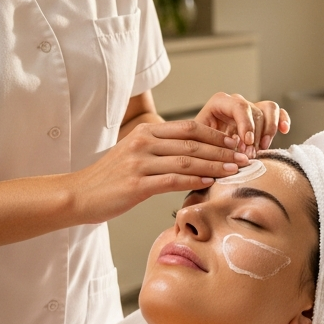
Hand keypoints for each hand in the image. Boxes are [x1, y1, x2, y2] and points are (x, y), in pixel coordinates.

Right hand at [70, 120, 248, 222]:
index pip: (189, 128)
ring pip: (186, 161)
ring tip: (234, 171)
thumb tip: (195, 154)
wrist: (79, 195)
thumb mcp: (135, 155)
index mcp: (145, 132)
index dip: (216, 135)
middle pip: (192, 144)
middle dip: (222, 150)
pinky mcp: (135, 184)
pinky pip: (173, 181)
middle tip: (244, 157)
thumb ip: (161, 150)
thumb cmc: (110, 178)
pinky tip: (210, 184)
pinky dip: (195, 181)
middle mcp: (143, 142)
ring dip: (215, 166)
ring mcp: (138, 163)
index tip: (236, 143)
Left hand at [194, 92, 290, 155]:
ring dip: (269, 130)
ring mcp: (251, 109)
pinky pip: (278, 113)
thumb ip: (211, 143)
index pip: (239, 106)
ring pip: (269, 110)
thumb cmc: (198, 146)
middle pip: (255, 111)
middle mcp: (237, 103)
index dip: (246, 123)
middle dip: (255, 135)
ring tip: (263, 148)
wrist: (201, 151)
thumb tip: (229, 149)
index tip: (247, 141)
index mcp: (219, 103)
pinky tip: (284, 130)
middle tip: (250, 154)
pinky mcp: (262, 118)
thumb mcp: (198, 142)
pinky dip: (282, 120)